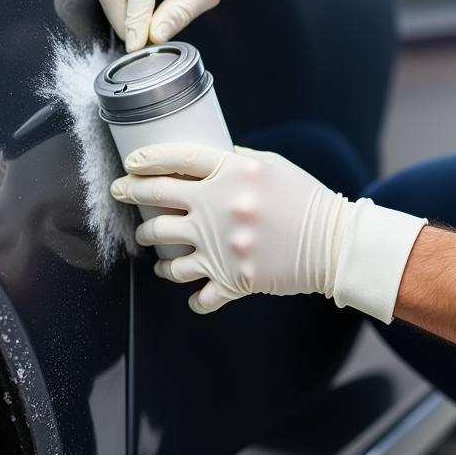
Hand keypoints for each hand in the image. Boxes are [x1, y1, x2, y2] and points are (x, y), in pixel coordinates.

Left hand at [110, 143, 427, 319]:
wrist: (335, 244)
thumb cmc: (305, 200)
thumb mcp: (271, 166)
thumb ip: (234, 162)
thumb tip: (203, 163)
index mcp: (232, 173)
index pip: (176, 158)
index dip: (146, 158)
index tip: (130, 162)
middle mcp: (219, 207)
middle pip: (158, 198)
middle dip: (130, 193)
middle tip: (119, 192)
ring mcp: (220, 246)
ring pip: (163, 248)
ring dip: (150, 243)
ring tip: (150, 241)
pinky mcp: (231, 279)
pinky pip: (197, 294)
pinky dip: (191, 295)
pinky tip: (190, 291)